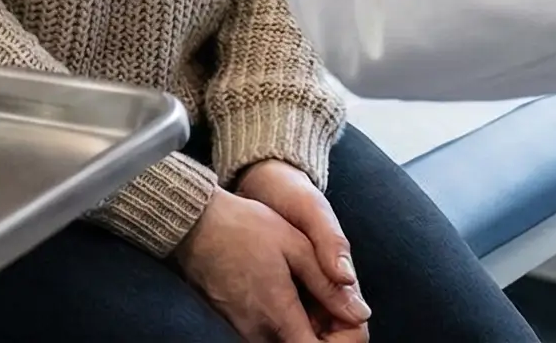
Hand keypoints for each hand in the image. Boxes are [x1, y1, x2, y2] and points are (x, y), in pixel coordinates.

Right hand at [176, 189, 370, 342]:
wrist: (195, 224)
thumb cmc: (246, 228)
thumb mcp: (297, 246)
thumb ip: (329, 284)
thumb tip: (360, 313)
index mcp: (279, 316)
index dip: (343, 340)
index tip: (349, 315)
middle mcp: (259, 333)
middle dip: (329, 335)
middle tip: (335, 302)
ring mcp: (244, 331)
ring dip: (309, 328)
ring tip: (313, 293)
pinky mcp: (234, 324)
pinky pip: (270, 336)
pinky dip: (289, 323)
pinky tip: (292, 293)